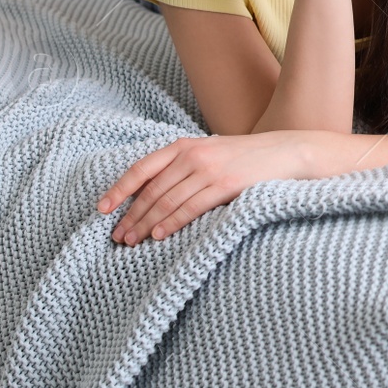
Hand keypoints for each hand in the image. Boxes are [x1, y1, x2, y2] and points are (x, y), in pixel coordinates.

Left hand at [96, 132, 311, 244]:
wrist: (286, 152)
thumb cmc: (246, 158)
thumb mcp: (211, 152)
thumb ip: (183, 165)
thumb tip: (151, 192)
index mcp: (185, 145)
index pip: (142, 168)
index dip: (119, 189)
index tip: (102, 209)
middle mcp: (193, 155)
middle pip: (151, 190)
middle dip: (130, 215)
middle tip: (117, 237)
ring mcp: (209, 170)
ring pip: (166, 201)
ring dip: (145, 224)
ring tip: (132, 242)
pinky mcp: (225, 186)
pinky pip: (190, 208)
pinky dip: (170, 223)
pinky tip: (159, 236)